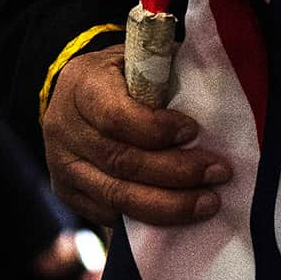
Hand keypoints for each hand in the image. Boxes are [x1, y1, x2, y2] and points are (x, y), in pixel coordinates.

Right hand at [42, 44, 231, 234]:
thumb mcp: (136, 60)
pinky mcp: (68, 193)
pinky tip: (181, 216)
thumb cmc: (119, 76)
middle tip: (218, 172)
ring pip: (117, 196)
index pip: (115, 116)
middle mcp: (64, 128)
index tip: (194, 131)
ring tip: (209, 202)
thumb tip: (214, 92)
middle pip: (121, 161)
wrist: (74, 96)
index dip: (157, 129)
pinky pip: (110, 214)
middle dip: (176, 172)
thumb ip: (164, 73)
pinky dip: (148, 219)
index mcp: (81, 86)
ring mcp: (62, 166)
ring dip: (169, 204)